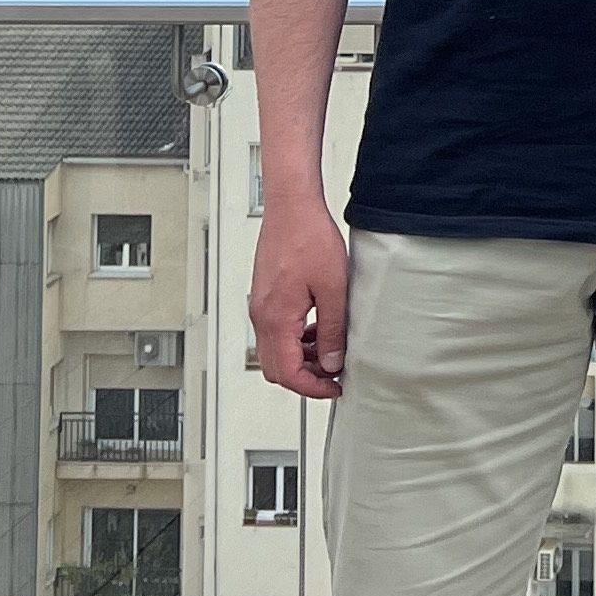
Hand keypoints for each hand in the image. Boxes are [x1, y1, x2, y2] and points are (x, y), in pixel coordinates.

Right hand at [251, 198, 351, 400]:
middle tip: (333, 374)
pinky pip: (277, 331)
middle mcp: (262, 315)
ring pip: (276, 351)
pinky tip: (318, 329)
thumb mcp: (333, 288)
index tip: (333, 387)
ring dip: (301, 358)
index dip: (312, 388)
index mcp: (276, 319)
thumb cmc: (308, 237)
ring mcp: (261, 306)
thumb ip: (333, 330)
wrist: (292, 207)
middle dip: (306, 377)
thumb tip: (332, 362)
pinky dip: (296, 339)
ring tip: (330, 351)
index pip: (287, 373)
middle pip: (277, 368)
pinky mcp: (266, 296)